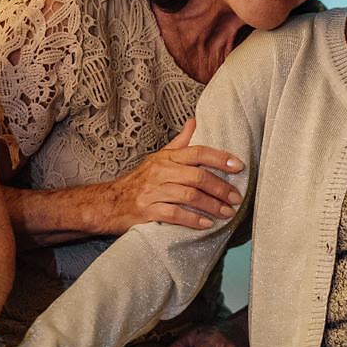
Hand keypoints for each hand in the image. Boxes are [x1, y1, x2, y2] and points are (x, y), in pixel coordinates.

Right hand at [104, 118, 244, 235]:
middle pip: (197, 176)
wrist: (108, 203)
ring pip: (189, 196)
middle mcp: (160, 172)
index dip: (220, 158)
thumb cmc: (139, 181)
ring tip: (226, 212)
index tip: (238, 166)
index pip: (198, 152)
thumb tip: (194, 122)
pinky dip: (193, 219)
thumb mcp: (158, 158)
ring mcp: (153, 191)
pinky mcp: (147, 210)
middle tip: (236, 197)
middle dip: (221, 188)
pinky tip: (206, 224)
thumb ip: (179, 143)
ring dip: (212, 205)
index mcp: (167, 158)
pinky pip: (174, 214)